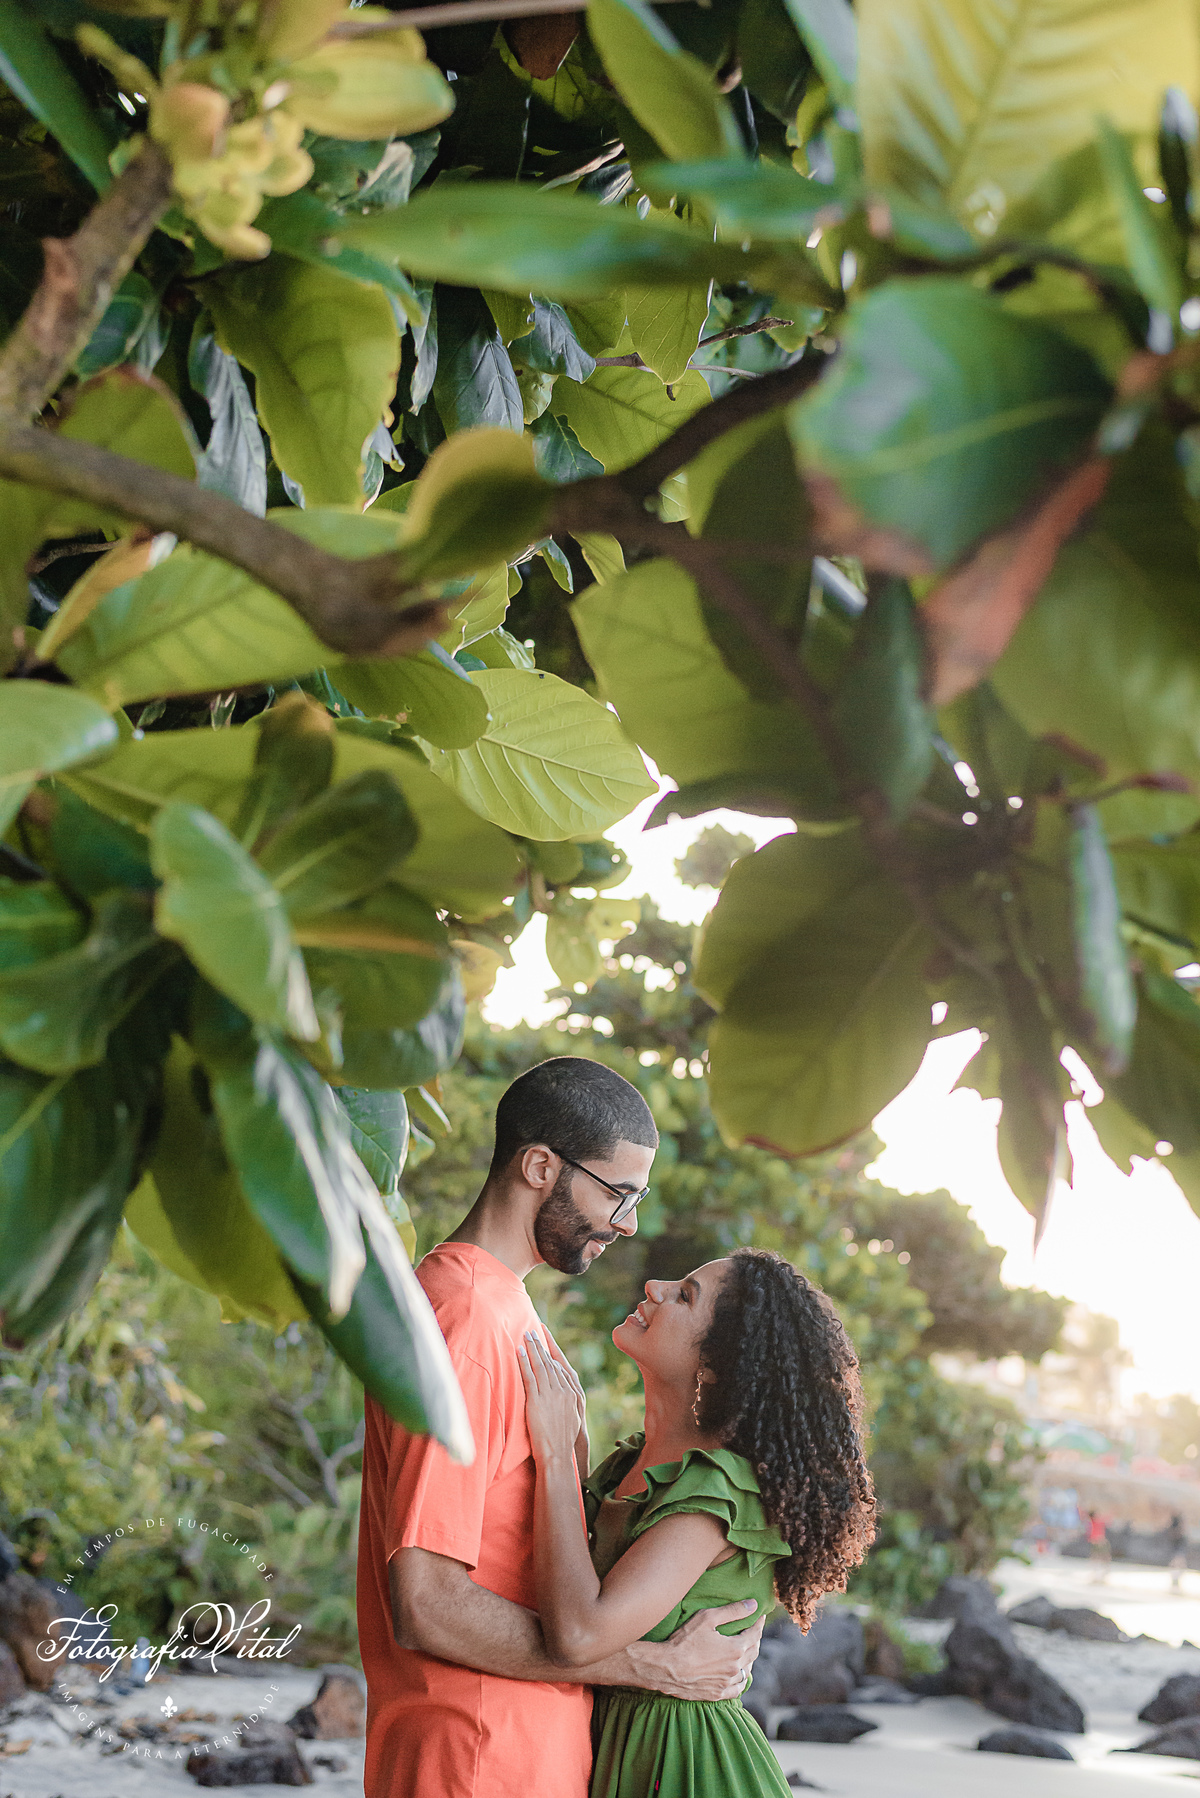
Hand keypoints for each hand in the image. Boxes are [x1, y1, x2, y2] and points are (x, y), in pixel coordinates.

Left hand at [519, 1332, 581, 1466]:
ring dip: (533, 1348)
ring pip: (541, 1365)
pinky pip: (529, 1376)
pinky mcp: (537, 1400)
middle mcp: (563, 1389)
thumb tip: (557, 1392)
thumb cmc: (563, 1440)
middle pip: (550, 1361)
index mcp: (572, 1392)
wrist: (559, 1454)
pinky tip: (519, 1351)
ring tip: (526, 1334)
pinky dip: (524, 1362)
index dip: (552, 1349)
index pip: (560, 1365)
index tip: (546, 1337)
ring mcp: (550, 1394)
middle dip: (541, 1344)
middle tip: (533, 1329)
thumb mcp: (570, 1417)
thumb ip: (565, 1401)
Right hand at [626, 1602, 763, 1701]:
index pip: (754, 1634)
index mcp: (735, 1649)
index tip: (759, 1616)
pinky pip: (737, 1689)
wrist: (665, 1668)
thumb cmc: (684, 1640)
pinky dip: (741, 1680)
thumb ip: (732, 1611)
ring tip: (746, 1651)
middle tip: (753, 1631)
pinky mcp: (717, 1694)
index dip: (758, 1624)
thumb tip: (753, 1604)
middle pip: (753, 1652)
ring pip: (746, 1671)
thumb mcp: (707, 1618)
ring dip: (749, 1660)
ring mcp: (726, 1683)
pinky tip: (739, 1675)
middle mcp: (735, 1668)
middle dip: (755, 1640)